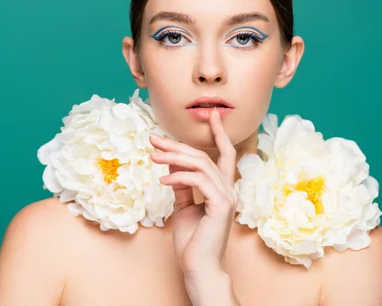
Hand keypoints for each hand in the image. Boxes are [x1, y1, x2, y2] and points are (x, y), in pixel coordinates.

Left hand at [149, 109, 237, 275]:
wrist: (198, 266)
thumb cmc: (192, 240)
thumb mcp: (183, 206)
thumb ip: (181, 184)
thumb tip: (171, 163)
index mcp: (223, 188)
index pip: (226, 153)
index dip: (219, 133)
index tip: (210, 114)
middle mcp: (229, 189)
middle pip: (204, 155)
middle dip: (177, 144)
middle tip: (154, 138)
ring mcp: (227, 197)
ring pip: (200, 164)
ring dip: (173, 157)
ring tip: (152, 156)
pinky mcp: (221, 205)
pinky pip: (198, 180)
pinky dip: (178, 177)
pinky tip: (162, 181)